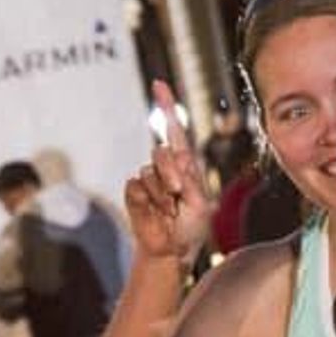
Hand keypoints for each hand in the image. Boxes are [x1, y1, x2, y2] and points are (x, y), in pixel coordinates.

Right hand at [122, 80, 212, 264]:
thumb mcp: (201, 203)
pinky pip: (137, 186)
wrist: (172, 251)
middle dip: (172, 173)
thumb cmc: (191, 229)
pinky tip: (156, 213)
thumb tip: (175, 157)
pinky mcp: (134, 192)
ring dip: (163, 194)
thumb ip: (189, 179)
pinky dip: (149, 201)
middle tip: (178, 194)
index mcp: (185, 165)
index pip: (174, 130)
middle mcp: (165, 167)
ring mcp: (148, 179)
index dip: (167, 106)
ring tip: (169, 211)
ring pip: (150, 171)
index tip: (159, 84)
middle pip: (163, 151)